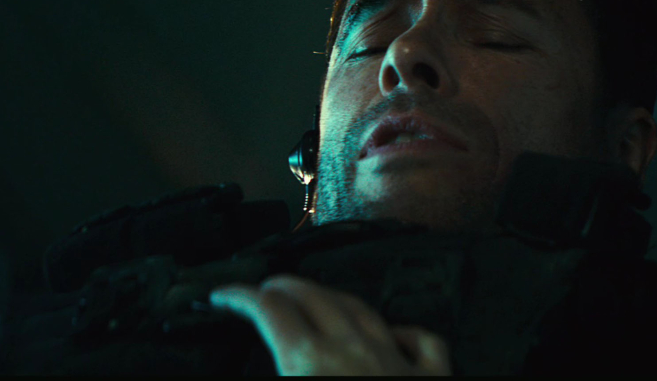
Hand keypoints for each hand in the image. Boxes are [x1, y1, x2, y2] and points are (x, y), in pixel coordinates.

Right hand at [209, 274, 451, 375]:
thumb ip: (270, 375)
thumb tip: (243, 374)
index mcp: (308, 363)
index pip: (268, 310)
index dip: (241, 296)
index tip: (226, 296)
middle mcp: (352, 351)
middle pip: (312, 296)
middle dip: (283, 286)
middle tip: (265, 291)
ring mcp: (394, 361)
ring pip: (360, 308)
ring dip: (332, 297)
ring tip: (317, 298)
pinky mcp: (430, 380)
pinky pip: (420, 341)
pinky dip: (404, 331)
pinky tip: (396, 333)